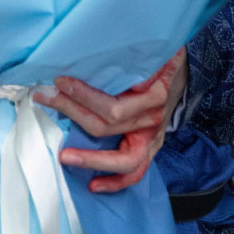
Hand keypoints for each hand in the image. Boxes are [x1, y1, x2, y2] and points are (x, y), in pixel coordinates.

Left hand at [32, 49, 187, 192]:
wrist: (186, 71)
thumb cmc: (163, 58)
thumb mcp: (152, 49)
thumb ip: (130, 52)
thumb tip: (98, 48)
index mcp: (154, 96)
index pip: (113, 106)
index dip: (83, 96)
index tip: (60, 82)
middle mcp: (153, 120)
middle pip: (108, 126)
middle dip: (73, 113)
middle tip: (47, 99)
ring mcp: (153, 138)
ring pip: (123, 160)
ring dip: (91, 159)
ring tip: (65, 156)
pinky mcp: (149, 148)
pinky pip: (135, 173)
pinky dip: (114, 182)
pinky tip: (93, 185)